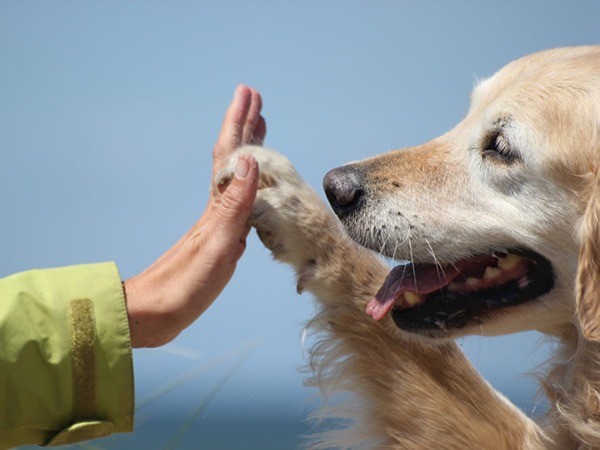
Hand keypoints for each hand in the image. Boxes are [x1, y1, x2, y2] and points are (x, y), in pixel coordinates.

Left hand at [123, 85, 265, 347]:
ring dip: (248, 151)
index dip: (239, 123)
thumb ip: (235, 204)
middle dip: (244, 127)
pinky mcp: (219, 240)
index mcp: (217, 207)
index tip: (249, 94)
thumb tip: (251, 160)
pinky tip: (253, 187)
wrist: (154, 315)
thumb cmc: (184, 285)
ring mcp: (216, 223)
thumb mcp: (216, 244)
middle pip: (232, 159)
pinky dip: (250, 184)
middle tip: (255, 100)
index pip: (230, 155)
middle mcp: (217, 208)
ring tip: (258, 131)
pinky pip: (240, 200)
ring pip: (237, 177)